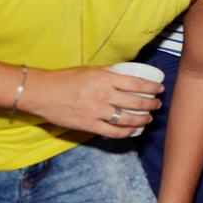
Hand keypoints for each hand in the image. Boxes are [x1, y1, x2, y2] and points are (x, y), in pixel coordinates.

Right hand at [21, 67, 162, 137]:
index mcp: (106, 79)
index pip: (137, 84)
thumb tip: (127, 72)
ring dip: (142, 120)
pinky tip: (133, 130)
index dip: (152, 88)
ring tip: (148, 119)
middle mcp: (104, 95)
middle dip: (151, 105)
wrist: (42, 92)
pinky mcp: (89, 125)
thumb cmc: (66, 79)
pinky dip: (126, 132)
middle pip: (136, 102)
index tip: (160, 89)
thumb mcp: (91, 70)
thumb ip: (110, 72)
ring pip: (128, 119)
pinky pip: (113, 132)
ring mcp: (97, 112)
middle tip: (157, 105)